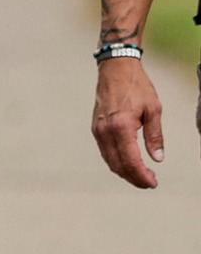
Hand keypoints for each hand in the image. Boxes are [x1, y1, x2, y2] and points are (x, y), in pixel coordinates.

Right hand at [92, 57, 165, 188]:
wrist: (114, 70)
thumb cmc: (137, 87)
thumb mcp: (153, 109)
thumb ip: (155, 136)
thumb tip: (158, 158)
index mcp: (121, 127)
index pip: (131, 161)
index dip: (142, 176)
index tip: (153, 183)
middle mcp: (106, 132)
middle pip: (118, 165)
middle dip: (133, 178)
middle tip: (150, 182)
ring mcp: (98, 131)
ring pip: (110, 161)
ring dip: (125, 171)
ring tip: (142, 175)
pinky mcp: (96, 129)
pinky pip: (105, 152)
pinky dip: (117, 162)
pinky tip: (129, 162)